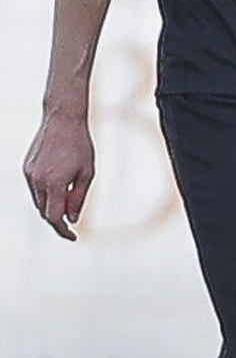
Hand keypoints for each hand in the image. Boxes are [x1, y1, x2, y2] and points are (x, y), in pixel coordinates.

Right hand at [22, 106, 92, 239]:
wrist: (63, 120)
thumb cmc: (80, 146)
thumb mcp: (87, 173)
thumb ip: (78, 198)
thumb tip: (72, 218)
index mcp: (55, 183)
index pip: (54, 217)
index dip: (62, 230)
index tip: (73, 236)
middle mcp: (38, 181)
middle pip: (45, 211)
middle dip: (58, 219)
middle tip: (72, 222)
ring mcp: (29, 174)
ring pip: (38, 201)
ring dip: (52, 206)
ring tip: (68, 203)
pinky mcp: (26, 168)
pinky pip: (35, 189)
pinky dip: (46, 194)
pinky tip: (58, 188)